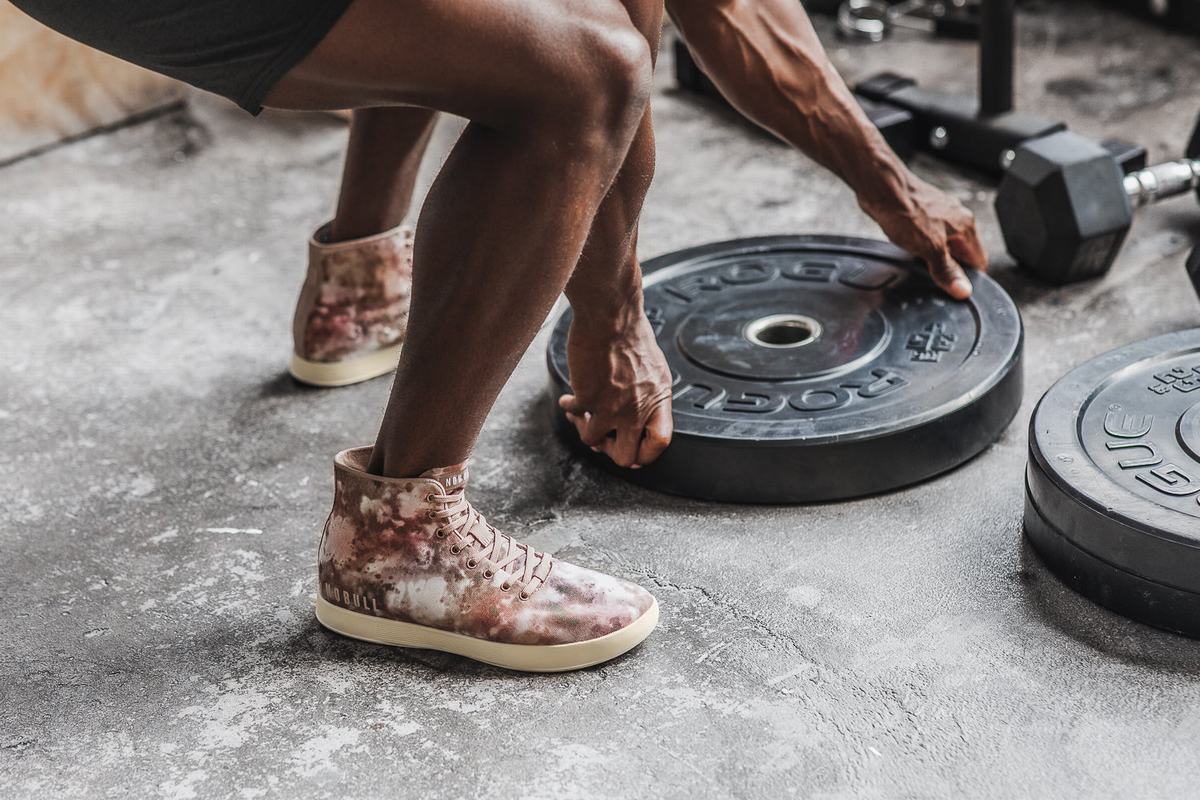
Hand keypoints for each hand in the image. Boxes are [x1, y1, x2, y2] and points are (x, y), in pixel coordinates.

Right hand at [558, 313, 672, 468]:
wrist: (611, 316)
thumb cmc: (631, 334)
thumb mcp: (654, 369)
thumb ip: (649, 394)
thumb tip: (643, 411)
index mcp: (657, 400)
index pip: (660, 443)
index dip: (645, 455)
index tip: (633, 454)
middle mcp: (637, 409)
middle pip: (626, 456)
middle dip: (610, 451)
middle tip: (602, 437)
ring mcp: (612, 406)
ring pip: (592, 440)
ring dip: (583, 428)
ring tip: (580, 414)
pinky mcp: (588, 397)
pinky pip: (574, 415)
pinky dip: (568, 407)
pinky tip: (569, 399)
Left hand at [861, 177, 987, 299]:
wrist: (883, 188)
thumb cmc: (907, 210)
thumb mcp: (930, 249)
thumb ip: (947, 270)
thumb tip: (963, 290)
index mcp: (966, 226)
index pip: (979, 260)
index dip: (972, 279)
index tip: (961, 291)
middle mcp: (956, 217)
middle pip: (962, 252)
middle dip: (951, 268)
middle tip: (938, 281)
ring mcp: (939, 214)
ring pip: (945, 242)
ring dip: (936, 256)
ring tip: (922, 265)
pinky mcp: (922, 212)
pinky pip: (929, 234)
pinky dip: (923, 244)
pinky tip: (911, 248)